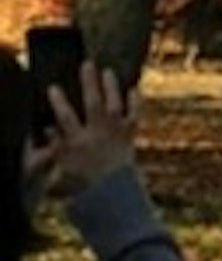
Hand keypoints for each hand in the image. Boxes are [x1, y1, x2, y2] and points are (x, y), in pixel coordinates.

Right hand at [31, 63, 138, 196]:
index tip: (53, 87)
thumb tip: (48, 129)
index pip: (65, 118)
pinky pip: (134, 114)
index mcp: (77, 143)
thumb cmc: (84, 185)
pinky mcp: (130, 135)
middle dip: (89, 82)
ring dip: (111, 86)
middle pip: (92, 103)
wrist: (113, 197)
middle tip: (87, 63)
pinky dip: (135, 101)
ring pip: (114, 104)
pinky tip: (134, 88)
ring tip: (107, 71)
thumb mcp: (64, 167)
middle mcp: (97, 135)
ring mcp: (115, 133)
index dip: (59, 101)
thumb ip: (56, 147)